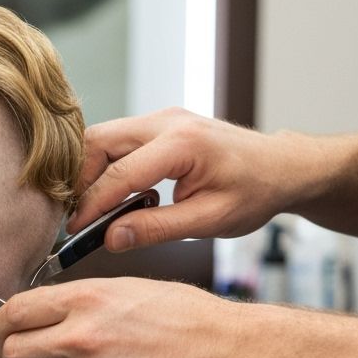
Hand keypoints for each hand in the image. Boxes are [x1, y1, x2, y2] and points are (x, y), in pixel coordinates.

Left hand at [0, 277, 241, 357]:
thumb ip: (77, 301)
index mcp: (83, 300)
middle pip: (14, 352)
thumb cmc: (182, 315)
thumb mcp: (124, 288)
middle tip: (38, 348)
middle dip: (21, 351)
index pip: (13, 313)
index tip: (11, 326)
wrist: (223, 352)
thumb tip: (40, 311)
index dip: (6, 321)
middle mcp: (80, 337)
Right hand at [70, 108, 314, 248]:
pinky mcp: (158, 125)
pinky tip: (114, 196)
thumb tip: (111, 238)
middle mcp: (166, 122)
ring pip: (102, 138)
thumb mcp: (209, 221)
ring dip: (90, 173)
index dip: (92, 205)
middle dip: (80, 181)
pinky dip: (105, 167)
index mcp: (182, 144)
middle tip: (78, 217)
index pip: (118, 174)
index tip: (75, 231)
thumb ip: (157, 229)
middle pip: (98, 142)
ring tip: (94, 210)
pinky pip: (117, 141)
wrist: (282, 166)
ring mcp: (161, 119)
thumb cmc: (254, 192)